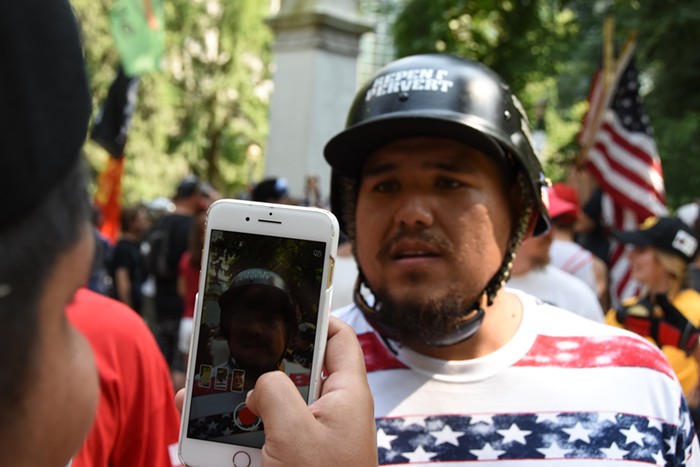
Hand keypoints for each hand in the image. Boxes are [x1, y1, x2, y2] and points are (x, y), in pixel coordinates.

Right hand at [173, 317, 377, 466]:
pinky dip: (235, 436)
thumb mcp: (294, 433)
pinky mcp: (289, 460)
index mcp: (345, 396)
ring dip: (237, 403)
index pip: (339, 340)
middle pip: (294, 370)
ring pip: (270, 405)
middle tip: (229, 351)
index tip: (286, 305)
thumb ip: (275, 392)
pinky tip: (201, 438)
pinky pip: (260, 437)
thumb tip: (262, 383)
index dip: (317, 317)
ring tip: (199, 396)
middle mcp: (329, 412)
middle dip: (259, 363)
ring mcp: (308, 438)